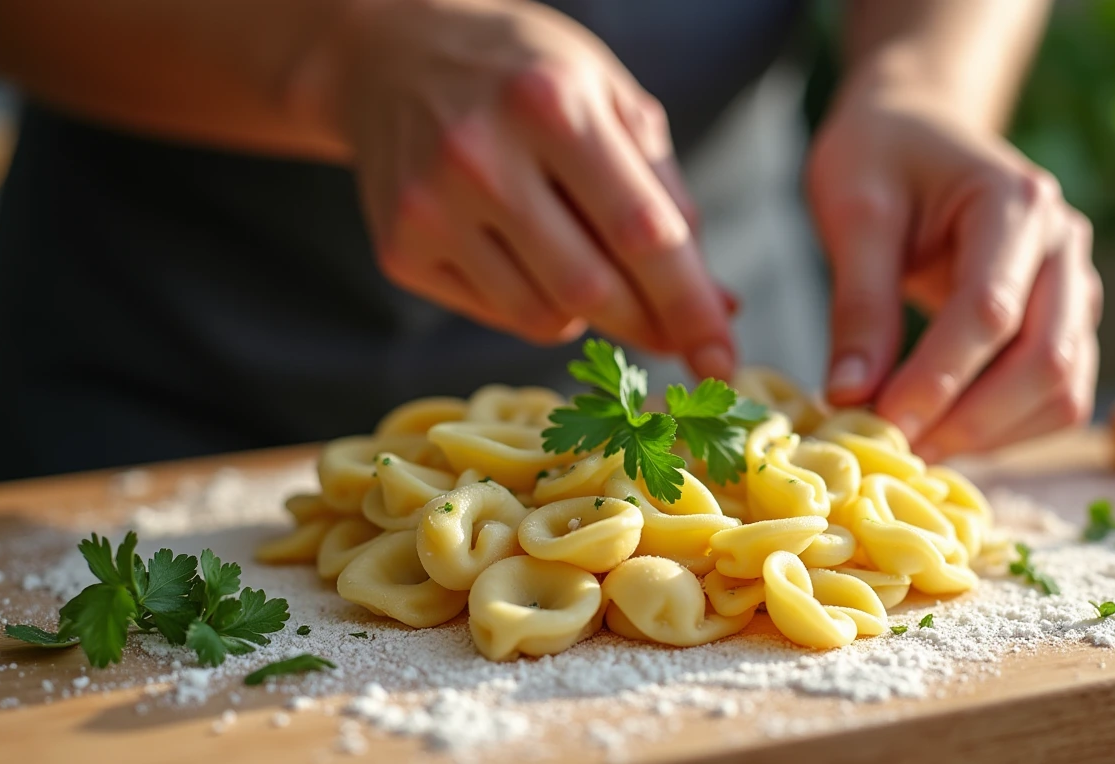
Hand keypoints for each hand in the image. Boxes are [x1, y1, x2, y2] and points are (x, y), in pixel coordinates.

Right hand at [315, 0, 733, 378]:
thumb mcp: (608, 96)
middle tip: (675, 334)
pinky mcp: (400, 249)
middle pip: (591, 289)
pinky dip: (535, 304)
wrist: (390, 54)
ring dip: (588, 313)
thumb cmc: (524, 75)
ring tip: (583, 258)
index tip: (724, 359)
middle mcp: (482, 157)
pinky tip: (527, 254)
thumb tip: (718, 303)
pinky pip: (497, 315)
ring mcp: (432, 208)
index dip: (689, 304)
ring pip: (543, 317)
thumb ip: (666, 195)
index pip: (640, 231)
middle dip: (647, 324)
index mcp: (551, 104)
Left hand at [806, 74, 1101, 461]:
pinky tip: (944, 436)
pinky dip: (1005, 431)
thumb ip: (858, 305)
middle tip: (895, 450)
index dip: (937, 379)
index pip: (990, 311)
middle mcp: (1063, 246)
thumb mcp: (854, 213)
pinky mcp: (1065, 322)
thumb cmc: (880, 157)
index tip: (879, 422)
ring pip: (1062, 390)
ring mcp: (1075, 287)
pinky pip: (1056, 396)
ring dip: (992, 436)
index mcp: (1016, 203)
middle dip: (970, 420)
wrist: (917, 127)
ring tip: (913, 449)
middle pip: (1046, 361)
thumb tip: (849, 398)